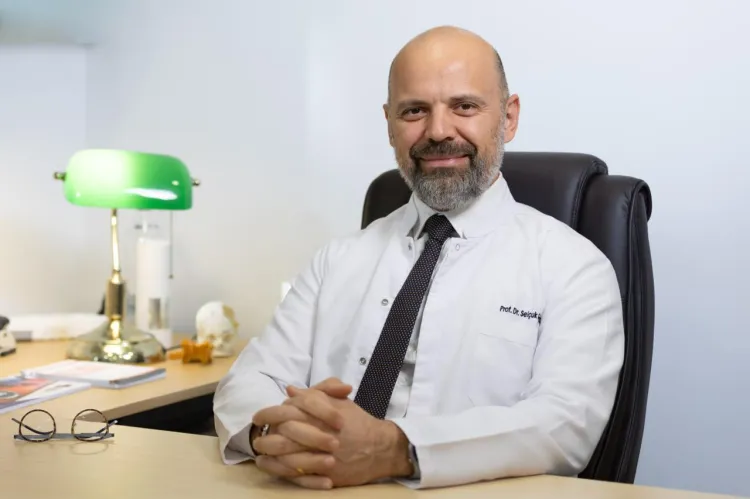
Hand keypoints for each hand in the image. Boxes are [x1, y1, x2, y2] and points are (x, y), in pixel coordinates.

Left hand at [255, 378, 412, 488]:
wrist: (380, 448)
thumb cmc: (358, 422)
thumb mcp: (339, 403)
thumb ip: (315, 395)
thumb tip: (290, 390)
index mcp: (321, 413)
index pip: (289, 409)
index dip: (269, 413)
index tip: (258, 416)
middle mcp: (319, 432)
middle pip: (284, 432)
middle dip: (266, 434)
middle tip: (257, 436)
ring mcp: (322, 453)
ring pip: (287, 454)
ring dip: (269, 453)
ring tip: (259, 451)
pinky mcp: (325, 472)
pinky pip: (297, 472)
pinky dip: (279, 469)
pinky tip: (269, 465)